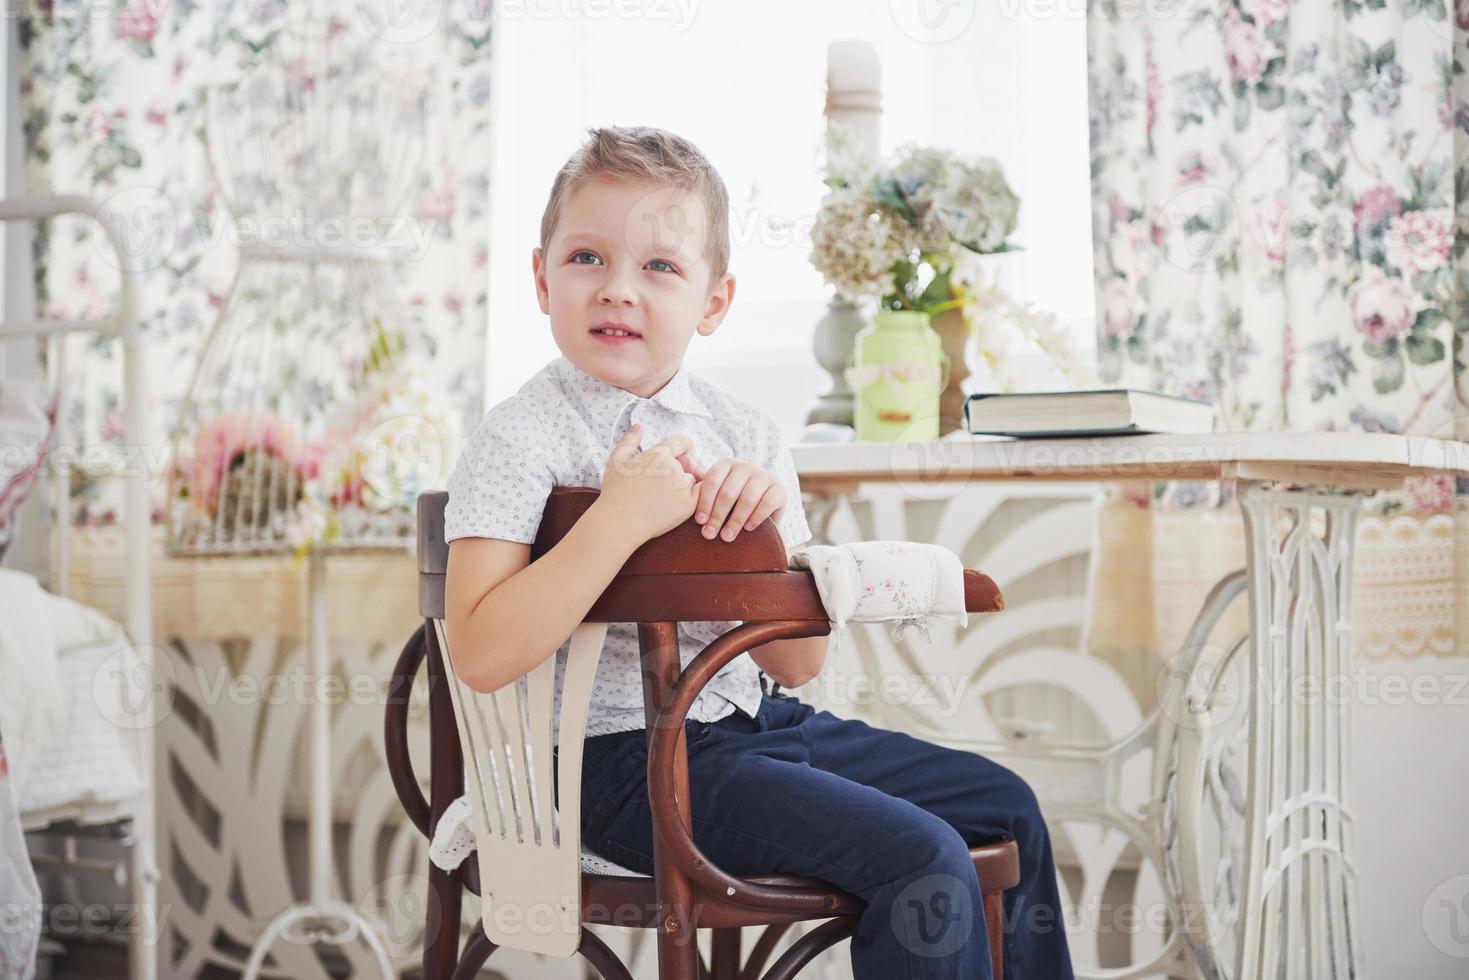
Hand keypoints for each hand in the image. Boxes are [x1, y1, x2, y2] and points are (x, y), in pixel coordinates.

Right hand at [598, 424, 700, 544]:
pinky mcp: (688, 505)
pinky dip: (690, 496)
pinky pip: (697, 496)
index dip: (683, 444)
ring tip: (663, 495)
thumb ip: (630, 440)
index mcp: (658, 454)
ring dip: (682, 484)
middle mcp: (673, 468)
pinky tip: (676, 502)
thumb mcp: (617, 459)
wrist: (620, 522)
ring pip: (690, 479)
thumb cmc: (615, 491)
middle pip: (684, 463)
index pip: (680, 442)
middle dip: (677, 468)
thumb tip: (639, 426)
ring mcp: (682, 487)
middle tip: (662, 481)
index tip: (685, 447)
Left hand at [691, 457, 786, 542]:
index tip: (699, 521)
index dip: (704, 502)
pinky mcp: (779, 489)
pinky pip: (767, 503)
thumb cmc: (734, 502)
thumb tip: (686, 511)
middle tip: (710, 534)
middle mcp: (746, 466)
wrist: (765, 505)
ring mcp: (764, 476)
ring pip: (747, 498)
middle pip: (728, 491)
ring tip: (726, 536)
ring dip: (735, 520)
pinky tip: (748, 528)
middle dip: (717, 516)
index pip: (712, 481)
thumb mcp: (719, 495)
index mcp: (726, 465)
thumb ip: (705, 497)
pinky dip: (756, 517)